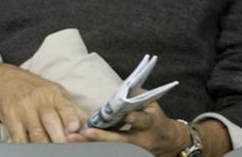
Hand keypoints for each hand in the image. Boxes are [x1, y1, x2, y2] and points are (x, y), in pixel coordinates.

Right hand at [0, 64, 85, 142]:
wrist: (5, 79)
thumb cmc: (35, 89)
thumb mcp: (56, 92)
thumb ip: (72, 109)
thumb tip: (90, 124)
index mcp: (54, 94)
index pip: (65, 107)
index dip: (70, 119)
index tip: (74, 129)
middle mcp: (39, 100)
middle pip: (51, 124)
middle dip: (61, 139)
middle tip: (66, 147)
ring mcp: (24, 110)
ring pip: (38, 136)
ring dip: (47, 146)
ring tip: (53, 150)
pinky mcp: (11, 120)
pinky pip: (20, 139)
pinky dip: (28, 147)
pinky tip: (35, 149)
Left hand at [74, 101, 188, 155]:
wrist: (167, 140)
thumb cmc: (155, 117)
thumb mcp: (151, 104)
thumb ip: (136, 95)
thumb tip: (120, 90)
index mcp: (150, 123)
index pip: (143, 120)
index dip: (135, 118)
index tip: (127, 115)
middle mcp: (141, 139)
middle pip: (121, 140)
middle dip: (103, 137)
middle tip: (86, 132)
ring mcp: (134, 150)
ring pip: (112, 148)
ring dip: (93, 144)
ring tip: (74, 140)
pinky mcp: (128, 153)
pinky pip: (110, 151)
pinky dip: (94, 147)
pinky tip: (79, 144)